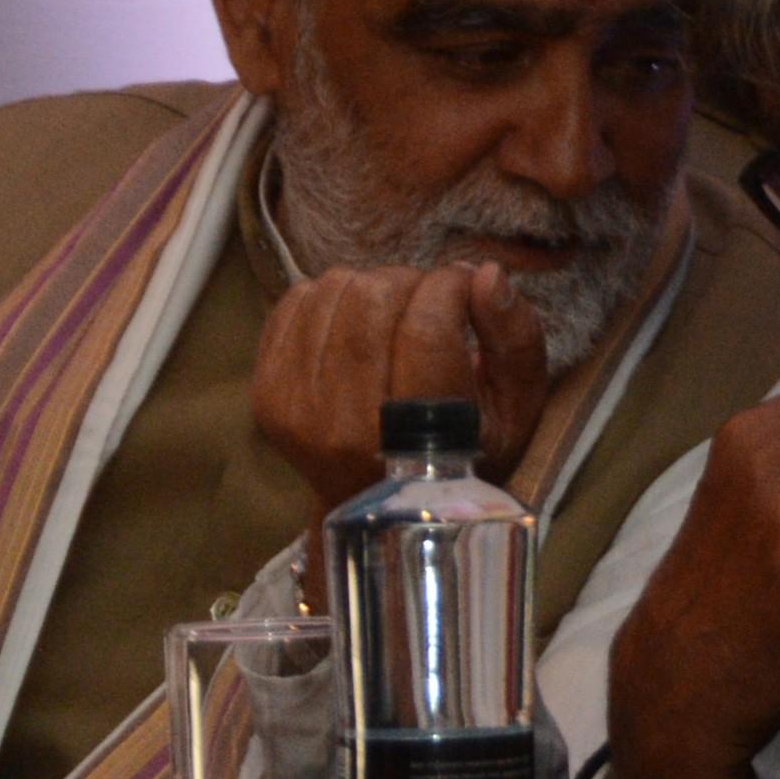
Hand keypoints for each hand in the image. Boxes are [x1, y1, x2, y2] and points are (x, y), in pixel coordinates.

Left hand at [251, 259, 552, 512]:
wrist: (378, 504)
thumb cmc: (460, 453)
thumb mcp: (515, 409)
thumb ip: (514, 339)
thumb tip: (484, 274)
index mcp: (413, 440)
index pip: (427, 327)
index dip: (452, 286)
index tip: (466, 289)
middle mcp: (344, 427)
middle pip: (375, 298)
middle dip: (413, 281)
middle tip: (430, 304)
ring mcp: (295, 409)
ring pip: (335, 290)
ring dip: (372, 286)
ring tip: (393, 318)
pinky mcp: (265, 392)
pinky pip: (295, 300)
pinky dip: (330, 297)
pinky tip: (353, 326)